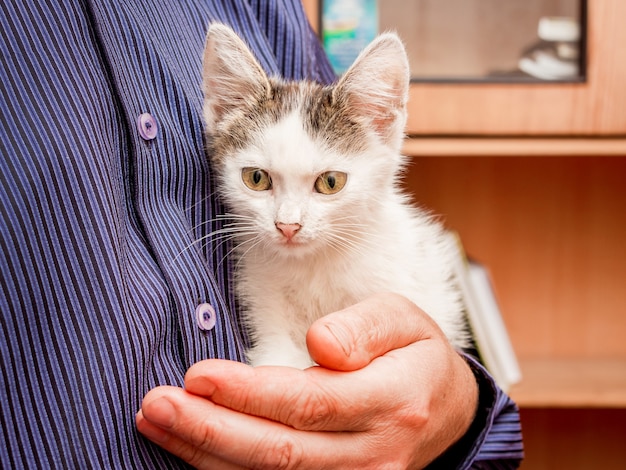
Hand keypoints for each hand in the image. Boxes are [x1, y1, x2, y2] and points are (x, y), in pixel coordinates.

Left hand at [136, 292, 477, 468]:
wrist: (444, 410)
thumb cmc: (415, 356)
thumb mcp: (404, 320)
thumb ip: (364, 327)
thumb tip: (320, 343)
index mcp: (392, 401)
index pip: (310, 403)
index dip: (249, 393)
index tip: (196, 375)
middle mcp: (376, 454)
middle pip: (282, 452)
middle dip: (211, 430)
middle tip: (155, 406)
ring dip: (208, 455)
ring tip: (157, 425)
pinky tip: (192, 452)